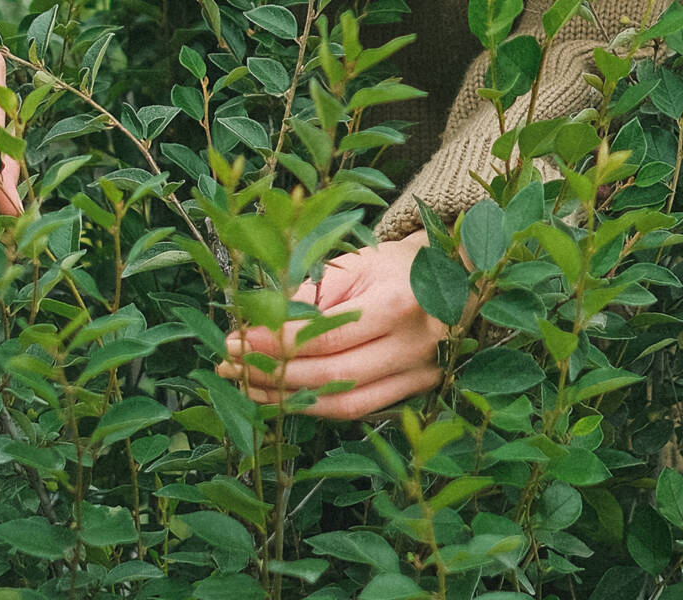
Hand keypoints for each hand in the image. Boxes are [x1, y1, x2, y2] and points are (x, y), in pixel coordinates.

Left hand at [218, 230, 446, 419]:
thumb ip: (308, 297)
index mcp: (399, 303)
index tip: (239, 341)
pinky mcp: (418, 390)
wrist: (448, 276)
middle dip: (278, 377)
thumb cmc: (391, 267)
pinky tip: (283, 396)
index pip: (329, 336)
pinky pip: (360, 410)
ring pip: (348, 404)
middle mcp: (415, 344)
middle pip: (337, 377)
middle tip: (234, 366)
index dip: (280, 344)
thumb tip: (255, 331)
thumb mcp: (351, 266)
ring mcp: (420, 373)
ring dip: (291, 400)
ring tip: (248, 386)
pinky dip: (317, 406)